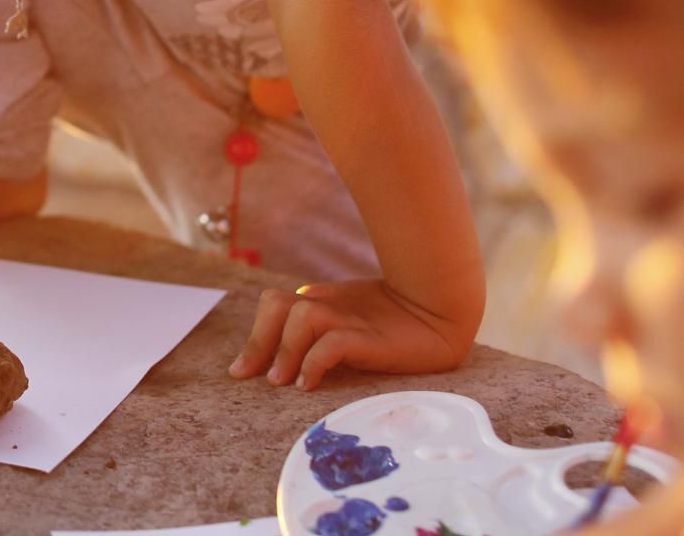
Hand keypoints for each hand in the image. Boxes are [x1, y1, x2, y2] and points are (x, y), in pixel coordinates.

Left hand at [228, 278, 475, 390]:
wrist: (441, 313)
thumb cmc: (395, 323)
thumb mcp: (349, 327)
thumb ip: (320, 332)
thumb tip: (283, 360)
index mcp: (321, 301)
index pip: (274, 307)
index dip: (255, 335)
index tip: (241, 371)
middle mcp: (330, 306)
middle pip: (277, 305)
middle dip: (258, 341)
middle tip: (249, 376)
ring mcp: (350, 319)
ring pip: (301, 318)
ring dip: (285, 350)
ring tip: (281, 382)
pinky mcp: (369, 337)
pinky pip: (331, 342)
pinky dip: (313, 361)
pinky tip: (308, 383)